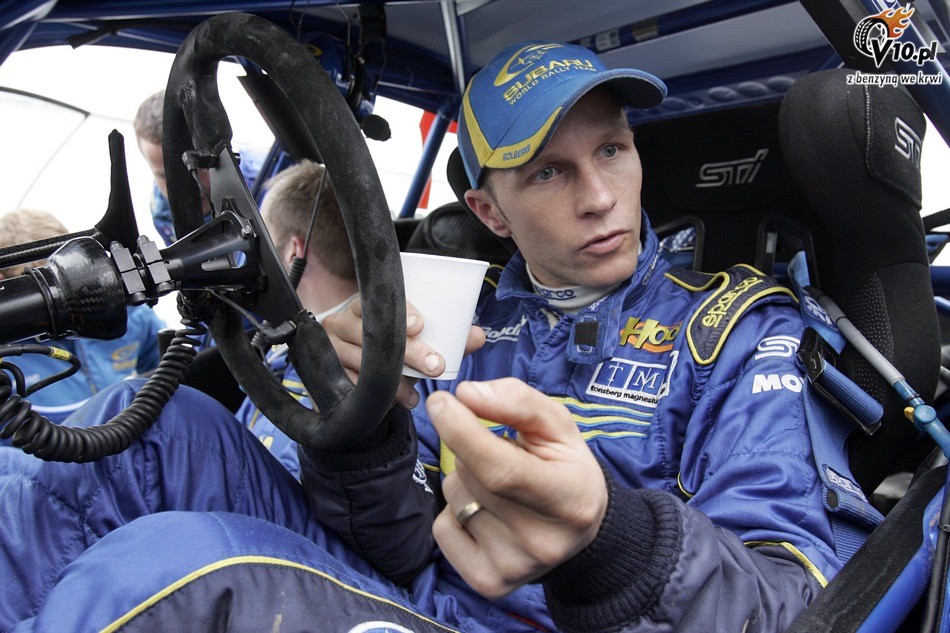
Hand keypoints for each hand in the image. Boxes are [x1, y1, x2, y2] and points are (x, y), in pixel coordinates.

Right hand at [322, 299, 484, 407]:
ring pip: (362, 362)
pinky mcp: (326, 376)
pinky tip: (395, 404)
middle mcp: (341, 323)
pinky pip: (350, 385)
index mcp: (364, 305)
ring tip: (416, 393)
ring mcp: (330, 350)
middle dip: (406, 351)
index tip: (420, 325)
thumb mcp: (416, 340)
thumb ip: (448, 336)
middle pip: (372, 333)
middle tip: (435, 366)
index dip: (400, 311)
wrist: (355, 378)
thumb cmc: (390, 350)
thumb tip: (478, 336)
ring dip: (393, 380)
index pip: (378, 300)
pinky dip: (375, 396)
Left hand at [428, 378, 606, 599]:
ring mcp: (512, 567)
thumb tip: (467, 395)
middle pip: (472, 476)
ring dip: (464, 479)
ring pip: (454, 497)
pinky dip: (455, 511)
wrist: (582, 533)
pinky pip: (442, 528)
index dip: (464, 432)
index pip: (503, 469)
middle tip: (499, 451)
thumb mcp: (559, 425)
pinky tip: (486, 513)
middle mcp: (542, 541)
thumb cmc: (567, 469)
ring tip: (499, 486)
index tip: (441, 403)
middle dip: (470, 448)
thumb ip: (518, 401)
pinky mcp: (487, 583)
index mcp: (568, 498)